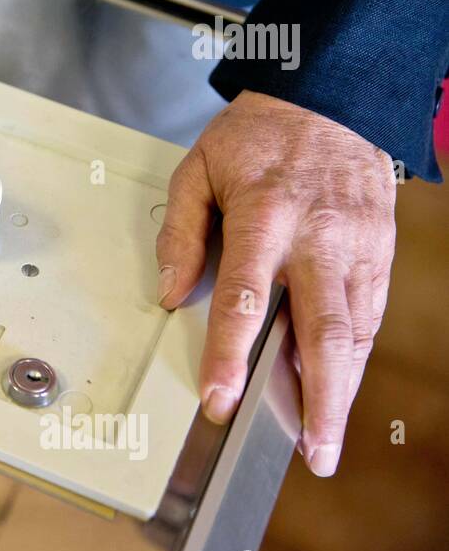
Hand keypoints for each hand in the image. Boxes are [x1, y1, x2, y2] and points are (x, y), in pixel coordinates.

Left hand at [156, 90, 396, 476]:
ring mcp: (358, 247)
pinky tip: (340, 389)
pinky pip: (370, 314)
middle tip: (309, 452)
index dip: (230, 354)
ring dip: (342, 392)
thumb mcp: (198, 168)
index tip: (220, 398)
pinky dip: (357, 357)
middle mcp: (319, 238)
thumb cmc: (257, 134)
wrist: (332, 98)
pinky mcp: (380, 251)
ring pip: (356, 332)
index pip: (245, 298)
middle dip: (317, 400)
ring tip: (324, 440)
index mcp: (266, 216)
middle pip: (323, 332)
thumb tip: (169, 292)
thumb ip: (179, 233)